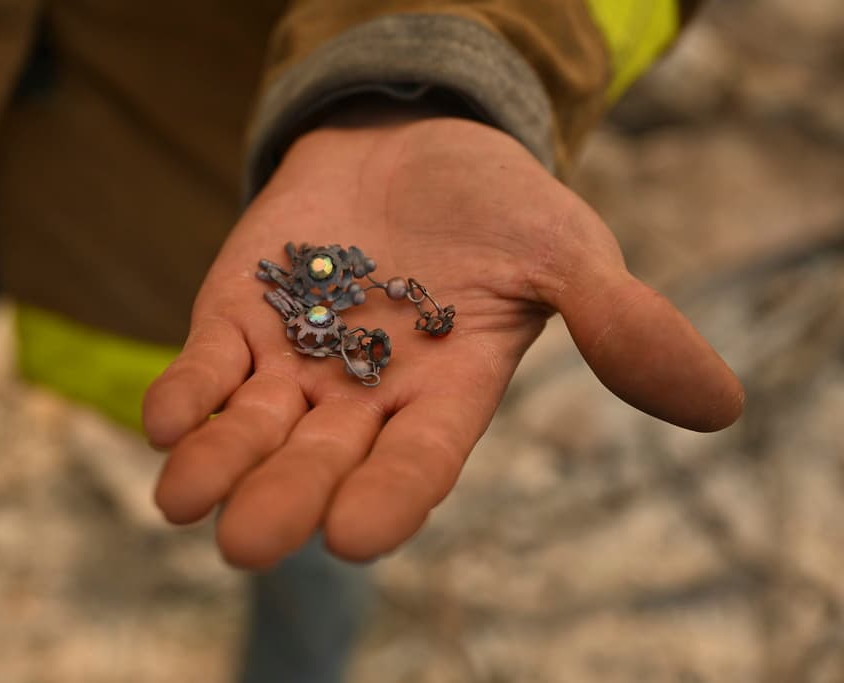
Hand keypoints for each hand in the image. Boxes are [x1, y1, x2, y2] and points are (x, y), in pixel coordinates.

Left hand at [143, 106, 743, 568]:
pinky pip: (207, 366)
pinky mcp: (239, 318)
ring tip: (182, 499)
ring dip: (219, 461)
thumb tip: (718, 402)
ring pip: (252, 426)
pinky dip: (187, 392)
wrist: (410, 141)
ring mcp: (294, 360)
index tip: (355, 536)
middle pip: (321, 458)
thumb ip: (620, 323)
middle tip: (248, 541)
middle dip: (285, 497)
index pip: (418, 460)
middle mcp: (362, 396)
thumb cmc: (497, 207)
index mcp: (443, 397)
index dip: (390, 495)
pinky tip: (164, 418)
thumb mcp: (567, 253)